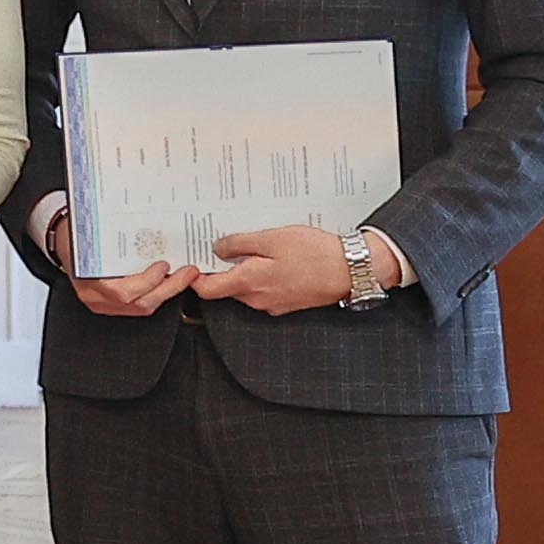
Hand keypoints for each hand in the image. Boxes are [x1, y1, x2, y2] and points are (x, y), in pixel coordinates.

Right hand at [44, 196, 195, 320]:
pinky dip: (157, 294)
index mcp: (86, 279)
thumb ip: (114, 235)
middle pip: (138, 304)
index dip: (147, 282)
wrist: (60, 238)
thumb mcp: (89, 229)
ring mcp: (102, 303)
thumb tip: (148, 227)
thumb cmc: (74, 231)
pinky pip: (139, 306)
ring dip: (166, 292)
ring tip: (183, 276)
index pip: (121, 292)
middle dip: (168, 289)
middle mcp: (94, 296)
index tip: (163, 266)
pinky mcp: (111, 304)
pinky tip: (168, 282)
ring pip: (142, 308)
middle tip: (187, 273)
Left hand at [194, 222, 361, 314]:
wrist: (351, 270)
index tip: (192, 260)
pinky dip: (262, 275)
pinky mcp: (287, 303)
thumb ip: (239, 244)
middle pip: (225, 287)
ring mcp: (273, 304)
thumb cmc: (315, 253)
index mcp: (249, 283)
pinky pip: (264, 290)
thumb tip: (217, 249)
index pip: (207, 289)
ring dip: (244, 269)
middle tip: (224, 243)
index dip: (195, 276)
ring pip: (246, 288)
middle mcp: (257, 299)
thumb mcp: (272, 239)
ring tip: (255, 246)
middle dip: (221, 268)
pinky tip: (275, 258)